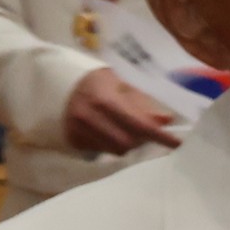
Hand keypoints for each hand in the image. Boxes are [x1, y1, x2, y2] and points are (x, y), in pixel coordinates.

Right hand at [60, 66, 180, 153]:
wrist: (51, 80)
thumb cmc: (91, 79)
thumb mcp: (117, 82)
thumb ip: (141, 102)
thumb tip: (166, 120)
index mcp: (104, 100)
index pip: (139, 124)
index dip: (160, 136)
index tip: (178, 143)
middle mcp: (88, 118)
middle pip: (128, 143)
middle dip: (142, 140)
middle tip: (148, 132)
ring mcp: (77, 130)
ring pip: (115, 150)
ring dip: (128, 143)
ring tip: (127, 128)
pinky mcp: (71, 139)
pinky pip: (100, 150)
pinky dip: (111, 144)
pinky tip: (108, 130)